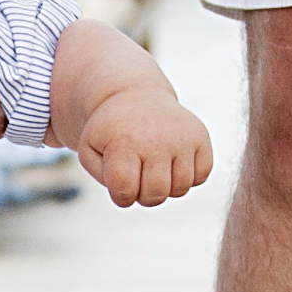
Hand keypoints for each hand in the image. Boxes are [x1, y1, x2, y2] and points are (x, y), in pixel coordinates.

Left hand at [75, 87, 211, 208]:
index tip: (119, 182)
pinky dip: (188, 177)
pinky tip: (173, 162)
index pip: (126, 192)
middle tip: (138, 177)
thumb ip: (105, 178)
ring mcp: (182, 138)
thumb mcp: (91, 149)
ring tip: (155, 169)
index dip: (121, 196)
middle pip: (155, 195)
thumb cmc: (112, 131)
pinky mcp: (201, 137)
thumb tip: (132, 192)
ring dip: (167, 188)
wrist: (135, 95)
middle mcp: (156, 139)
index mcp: (123, 142)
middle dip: (144, 195)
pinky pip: (201, 177)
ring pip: (181, 189)